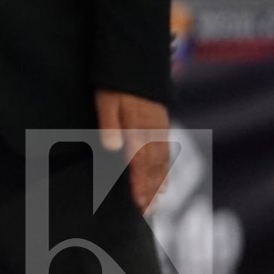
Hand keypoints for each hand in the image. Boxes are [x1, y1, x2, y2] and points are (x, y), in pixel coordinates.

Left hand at [94, 90, 170, 212]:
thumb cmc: (115, 85)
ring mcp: (159, 130)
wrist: (135, 62)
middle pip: (154, 168)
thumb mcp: (106, 102)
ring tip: (156, 203)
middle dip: (151, 190)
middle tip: (148, 212)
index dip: (139, 185)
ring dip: (159, 183)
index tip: (138, 204)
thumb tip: (113, 149)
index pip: (140, 164)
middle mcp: (152, 133)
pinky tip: (163, 180)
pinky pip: (166, 152)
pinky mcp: (162, 125)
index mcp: (138, 129)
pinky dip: (165, 169)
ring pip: (162, 162)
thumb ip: (109, 125)